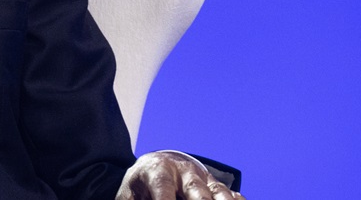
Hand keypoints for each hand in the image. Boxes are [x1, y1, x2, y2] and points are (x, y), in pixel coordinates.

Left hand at [116, 151, 244, 199]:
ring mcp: (202, 177)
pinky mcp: (215, 186)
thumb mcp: (129, 194)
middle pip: (195, 190)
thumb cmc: (141, 185)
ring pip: (218, 192)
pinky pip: (231, 194)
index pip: (163, 187)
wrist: (157, 165)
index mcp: (158, 170)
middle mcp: (184, 171)